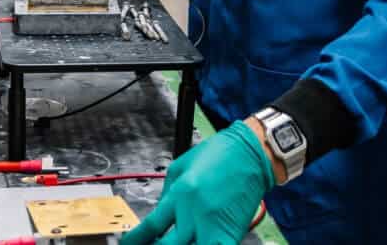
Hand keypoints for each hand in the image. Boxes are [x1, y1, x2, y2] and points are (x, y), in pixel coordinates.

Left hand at [121, 121, 274, 244]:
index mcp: (181, 192)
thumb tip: (157, 216)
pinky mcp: (231, 235)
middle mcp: (195, 212)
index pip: (151, 226)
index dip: (135, 240)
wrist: (250, 152)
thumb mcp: (182, 165)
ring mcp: (213, 226)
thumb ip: (167, 192)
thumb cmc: (219, 153)